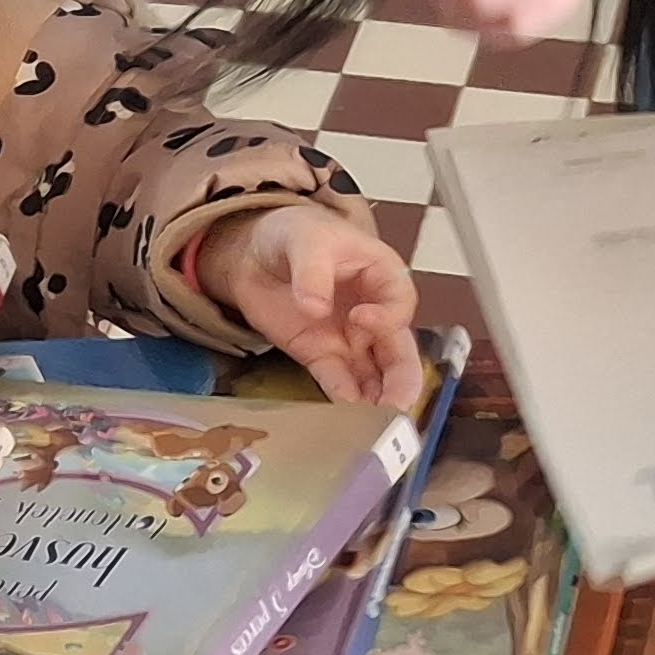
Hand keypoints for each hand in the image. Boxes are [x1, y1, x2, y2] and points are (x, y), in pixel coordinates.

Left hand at [197, 203, 425, 411]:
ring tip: (379, 422)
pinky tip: (348, 412)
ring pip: (373, 371)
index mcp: (382, 276)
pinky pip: (337, 379)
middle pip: (397, 349)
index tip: (362, 319)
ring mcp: (347, 337)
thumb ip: (313, 272)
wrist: (253, 250)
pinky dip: (343, 396)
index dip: (386, 316)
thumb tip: (315, 307)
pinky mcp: (318, 353)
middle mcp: (372, 312)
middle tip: (398, 402)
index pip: (399, 303)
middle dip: (401, 378)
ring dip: (378, 396)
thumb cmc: (293, 233)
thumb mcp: (306, 240)